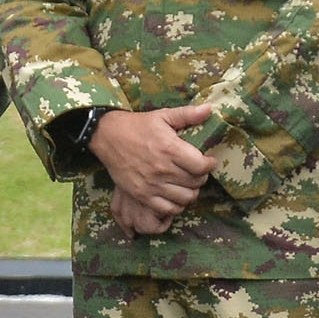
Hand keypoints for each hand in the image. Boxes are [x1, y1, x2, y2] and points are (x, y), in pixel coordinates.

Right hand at [88, 106, 216, 234]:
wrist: (108, 136)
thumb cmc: (137, 125)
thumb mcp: (162, 115)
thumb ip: (187, 114)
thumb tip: (209, 109)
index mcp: (170, 149)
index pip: (201, 166)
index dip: (210, 165)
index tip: (209, 161)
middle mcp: (162, 169)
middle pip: (195, 182)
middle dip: (201, 177)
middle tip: (197, 172)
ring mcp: (151, 184)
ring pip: (185, 198)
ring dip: (191, 191)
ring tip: (188, 184)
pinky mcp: (142, 195)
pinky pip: (168, 209)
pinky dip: (176, 205)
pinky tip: (175, 195)